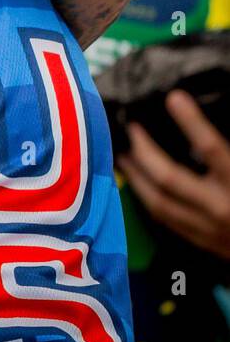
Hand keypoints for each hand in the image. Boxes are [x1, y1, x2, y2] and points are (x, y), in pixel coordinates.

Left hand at [117, 90, 229, 259]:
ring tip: (122, 153)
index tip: (174, 98)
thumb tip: (203, 118)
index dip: (192, 123)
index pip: (212, 150)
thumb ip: (227, 152)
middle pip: (170, 178)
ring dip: (135, 175)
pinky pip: (164, 219)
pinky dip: (145, 197)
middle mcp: (221, 207)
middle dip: (144, 151)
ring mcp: (208, 229)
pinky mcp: (201, 243)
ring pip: (158, 201)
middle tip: (131, 128)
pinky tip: (136, 182)